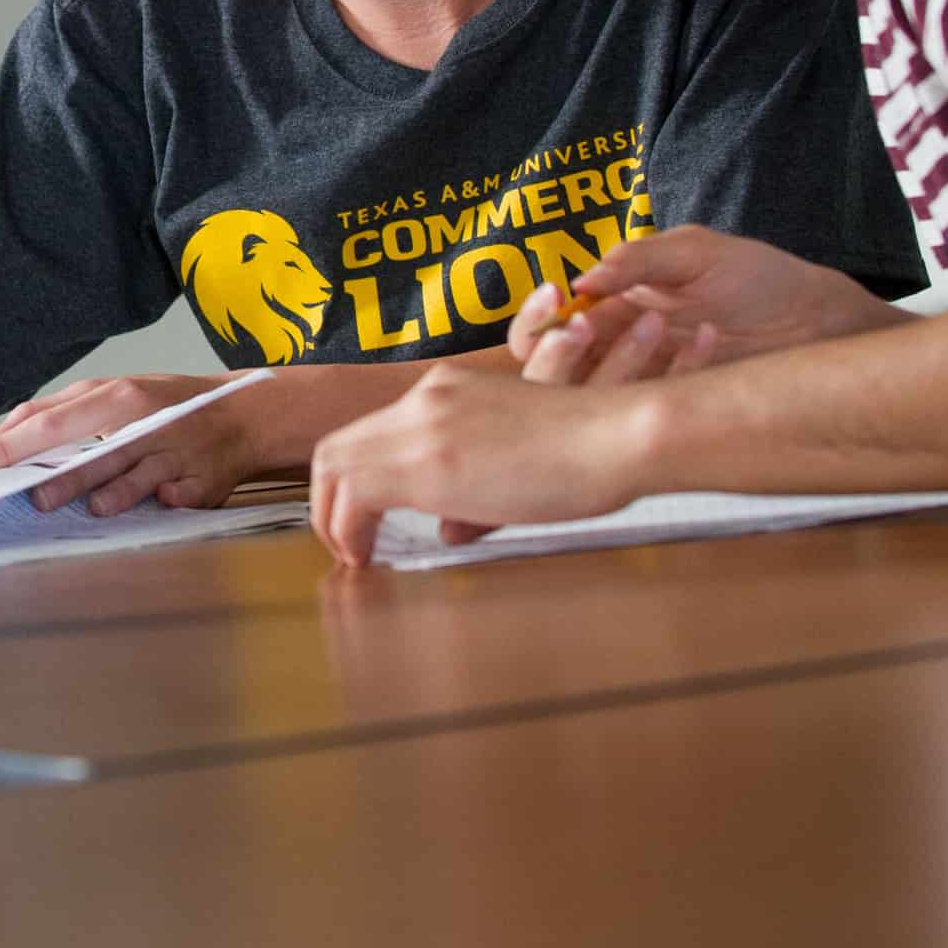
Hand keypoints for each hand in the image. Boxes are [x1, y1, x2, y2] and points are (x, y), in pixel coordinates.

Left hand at [0, 373, 245, 515]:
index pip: (52, 422)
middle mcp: (145, 424)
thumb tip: (7, 429)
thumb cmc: (166, 406)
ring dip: (113, 495)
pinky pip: (179, 498)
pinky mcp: (201, 484)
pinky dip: (169, 500)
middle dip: (62, 479)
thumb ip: (62, 409)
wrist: (241, 416)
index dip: (11, 445)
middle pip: (94, 454)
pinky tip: (163, 501)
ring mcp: (175, 456)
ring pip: (138, 478)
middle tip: (30, 499)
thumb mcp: (115, 393)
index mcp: (117, 396)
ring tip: (91, 507)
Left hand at [310, 366, 653, 567]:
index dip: (354, 482)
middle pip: (338, 446)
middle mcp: (426, 398)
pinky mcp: (429, 460)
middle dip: (328, 501)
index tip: (364, 520)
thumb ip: (475, 488)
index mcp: (447, 390)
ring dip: (332, 518)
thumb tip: (448, 529)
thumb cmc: (592, 449)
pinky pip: (356, 494)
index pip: (372, 433)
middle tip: (344, 544)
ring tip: (352, 557)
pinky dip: (348, 529)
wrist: (619, 433)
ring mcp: (424, 424)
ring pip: (334, 466)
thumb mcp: (519, 458)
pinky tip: (367, 557)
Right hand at [517, 231, 900, 386]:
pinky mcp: (677, 414)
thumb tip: (581, 281)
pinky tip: (710, 342)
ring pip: (592, 401)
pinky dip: (665, 385)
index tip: (558, 300)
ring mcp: (645, 387)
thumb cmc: (757, 277)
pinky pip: (648, 415)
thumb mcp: (695, 252)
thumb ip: (639, 259)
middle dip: (555, 353)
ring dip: (609, 368)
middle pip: (553, 370)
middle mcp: (618, 351)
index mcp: (612, 306)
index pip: (548, 323)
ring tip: (659, 328)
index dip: (539, 317)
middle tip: (587, 329)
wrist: (816, 320)